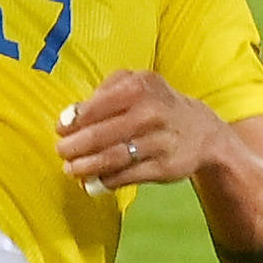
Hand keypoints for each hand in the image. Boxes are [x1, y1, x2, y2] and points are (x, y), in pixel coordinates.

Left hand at [55, 71, 231, 193]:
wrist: (202, 131)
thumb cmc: (158, 104)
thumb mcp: (138, 82)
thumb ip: (106, 90)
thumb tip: (72, 115)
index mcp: (140, 87)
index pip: (96, 106)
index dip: (73, 119)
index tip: (60, 129)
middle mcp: (151, 112)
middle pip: (101, 134)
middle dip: (74, 146)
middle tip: (61, 151)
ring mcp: (159, 141)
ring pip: (113, 158)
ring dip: (86, 166)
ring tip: (71, 169)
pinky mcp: (164, 167)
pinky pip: (127, 176)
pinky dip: (106, 180)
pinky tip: (95, 180)